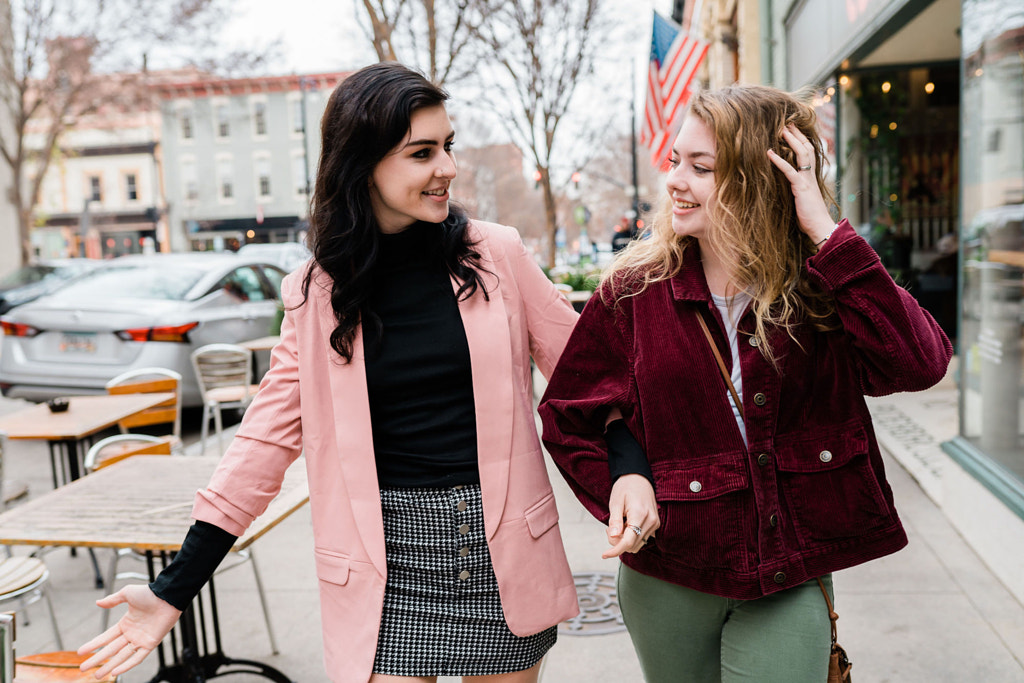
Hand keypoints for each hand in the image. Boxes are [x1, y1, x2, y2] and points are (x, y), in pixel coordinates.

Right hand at [77, 585, 181, 678]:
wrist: (167, 596)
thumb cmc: (149, 593)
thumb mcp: (127, 594)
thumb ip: (113, 600)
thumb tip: (97, 602)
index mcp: (125, 623)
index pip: (106, 637)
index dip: (93, 645)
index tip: (80, 652)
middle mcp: (131, 634)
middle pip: (110, 650)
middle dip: (96, 659)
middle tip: (83, 668)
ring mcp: (140, 640)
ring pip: (122, 657)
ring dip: (109, 666)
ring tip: (96, 675)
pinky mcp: (150, 644)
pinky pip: (137, 658)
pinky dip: (127, 665)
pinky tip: (115, 671)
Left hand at [603, 474, 659, 558]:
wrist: (638, 477)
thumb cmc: (625, 487)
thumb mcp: (615, 502)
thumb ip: (615, 521)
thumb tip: (613, 537)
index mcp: (640, 514)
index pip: (628, 541)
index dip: (615, 550)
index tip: (604, 555)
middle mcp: (651, 521)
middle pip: (633, 545)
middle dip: (618, 543)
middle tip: (609, 529)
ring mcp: (655, 523)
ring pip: (638, 544)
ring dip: (625, 540)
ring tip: (618, 525)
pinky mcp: (655, 524)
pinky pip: (642, 538)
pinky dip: (632, 537)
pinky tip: (626, 525)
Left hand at [767, 124, 834, 242]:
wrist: (820, 227)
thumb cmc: (810, 217)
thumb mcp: (802, 200)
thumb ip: (796, 190)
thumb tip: (787, 188)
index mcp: (810, 177)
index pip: (808, 154)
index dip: (801, 141)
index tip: (793, 130)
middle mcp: (810, 175)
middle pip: (806, 148)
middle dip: (797, 134)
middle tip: (787, 122)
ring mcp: (807, 180)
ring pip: (801, 154)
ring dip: (791, 140)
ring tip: (781, 129)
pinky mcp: (801, 188)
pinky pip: (790, 171)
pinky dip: (779, 161)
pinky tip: (769, 153)